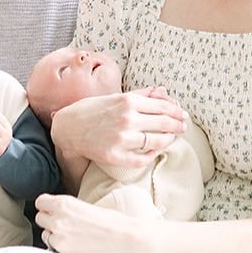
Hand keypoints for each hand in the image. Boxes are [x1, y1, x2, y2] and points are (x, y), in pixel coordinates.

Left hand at [35, 192, 139, 252]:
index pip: (41, 202)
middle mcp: (58, 220)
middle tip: (65, 225)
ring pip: (46, 236)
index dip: (47, 206)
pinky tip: (78, 248)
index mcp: (64, 204)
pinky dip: (63, 249)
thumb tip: (59, 214)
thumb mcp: (88, 207)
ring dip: (56, 236)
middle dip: (50, 221)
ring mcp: (59, 239)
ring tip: (74, 238)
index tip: (53, 210)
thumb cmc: (115, 223)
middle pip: (40, 218)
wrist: (129, 241)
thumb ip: (69, 210)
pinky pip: (55, 250)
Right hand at [50, 91, 187, 171]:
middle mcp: (127, 119)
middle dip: (178, 126)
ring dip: (168, 140)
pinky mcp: (116, 156)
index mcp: (128, 101)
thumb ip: (142, 95)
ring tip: (170, 138)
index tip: (183, 116)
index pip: (164, 107)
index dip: (177, 112)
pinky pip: (143, 159)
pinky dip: (152, 155)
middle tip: (183, 128)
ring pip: (157, 142)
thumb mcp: (116, 96)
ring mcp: (122, 139)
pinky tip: (154, 151)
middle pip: (165, 124)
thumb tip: (165, 93)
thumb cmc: (93, 110)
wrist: (68, 128)